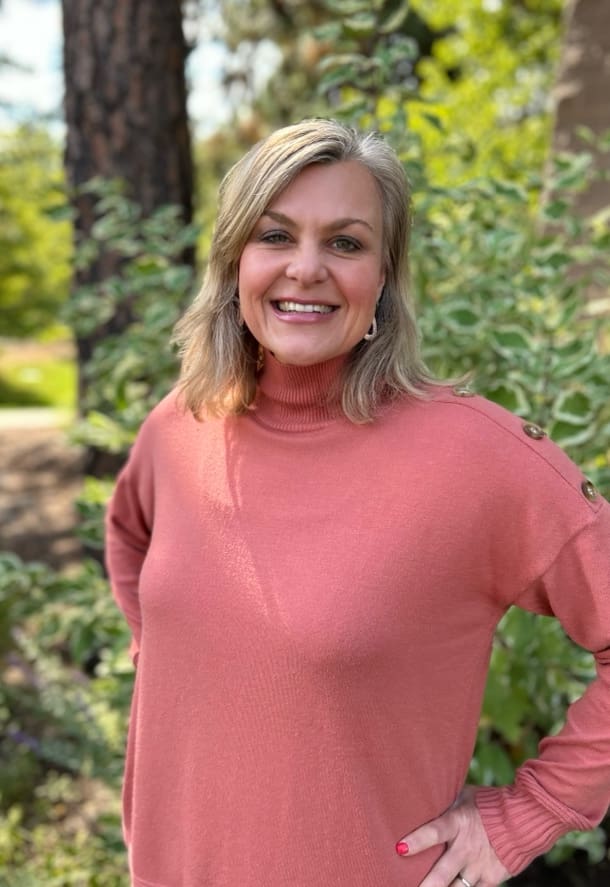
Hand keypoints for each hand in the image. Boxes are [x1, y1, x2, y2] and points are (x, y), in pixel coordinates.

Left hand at [396, 786, 510, 886]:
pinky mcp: (492, 878)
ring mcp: (480, 865)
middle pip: (443, 872)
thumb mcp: (466, 796)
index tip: (400, 848)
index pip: (435, 831)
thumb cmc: (489, 803)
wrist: (525, 819)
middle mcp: (467, 847)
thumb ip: (447, 803)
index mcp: (459, 822)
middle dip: (425, 884)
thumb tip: (425, 797)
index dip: (418, 840)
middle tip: (405, 885)